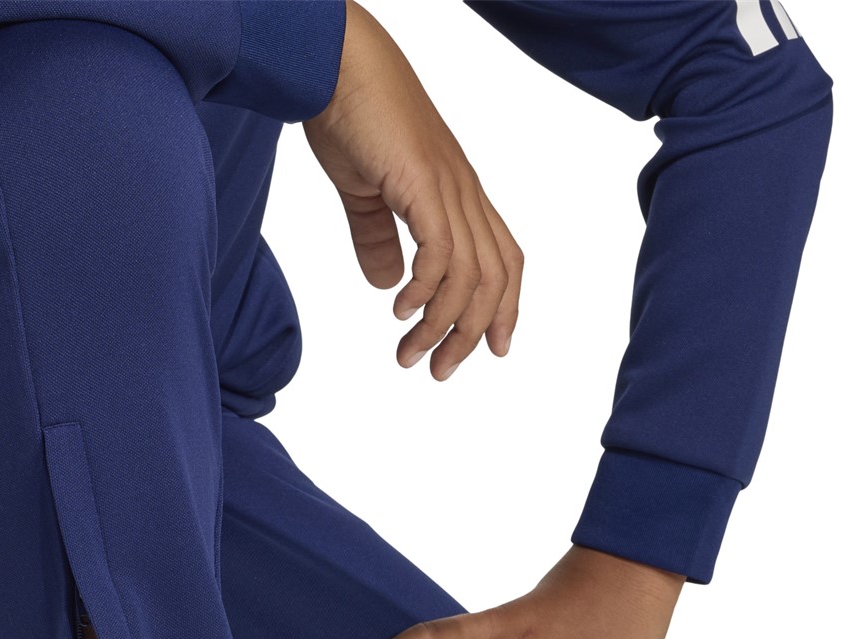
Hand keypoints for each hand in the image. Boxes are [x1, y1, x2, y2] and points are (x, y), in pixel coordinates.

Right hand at [304, 1, 522, 379]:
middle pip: (493, 278)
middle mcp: (463, 192)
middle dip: (470, 334)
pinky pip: (441, 252)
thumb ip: (378, 240)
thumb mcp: (364, 191)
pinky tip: (402, 312)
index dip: (503, 308)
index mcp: (456, 193)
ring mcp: (447, 188)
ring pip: (469, 276)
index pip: (500, 259)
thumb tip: (388, 287)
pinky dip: (426, 291)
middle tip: (437, 372)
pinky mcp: (423, 185)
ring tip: (409, 356)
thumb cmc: (349, 115)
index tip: (489, 351)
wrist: (337, 63)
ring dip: (441, 326)